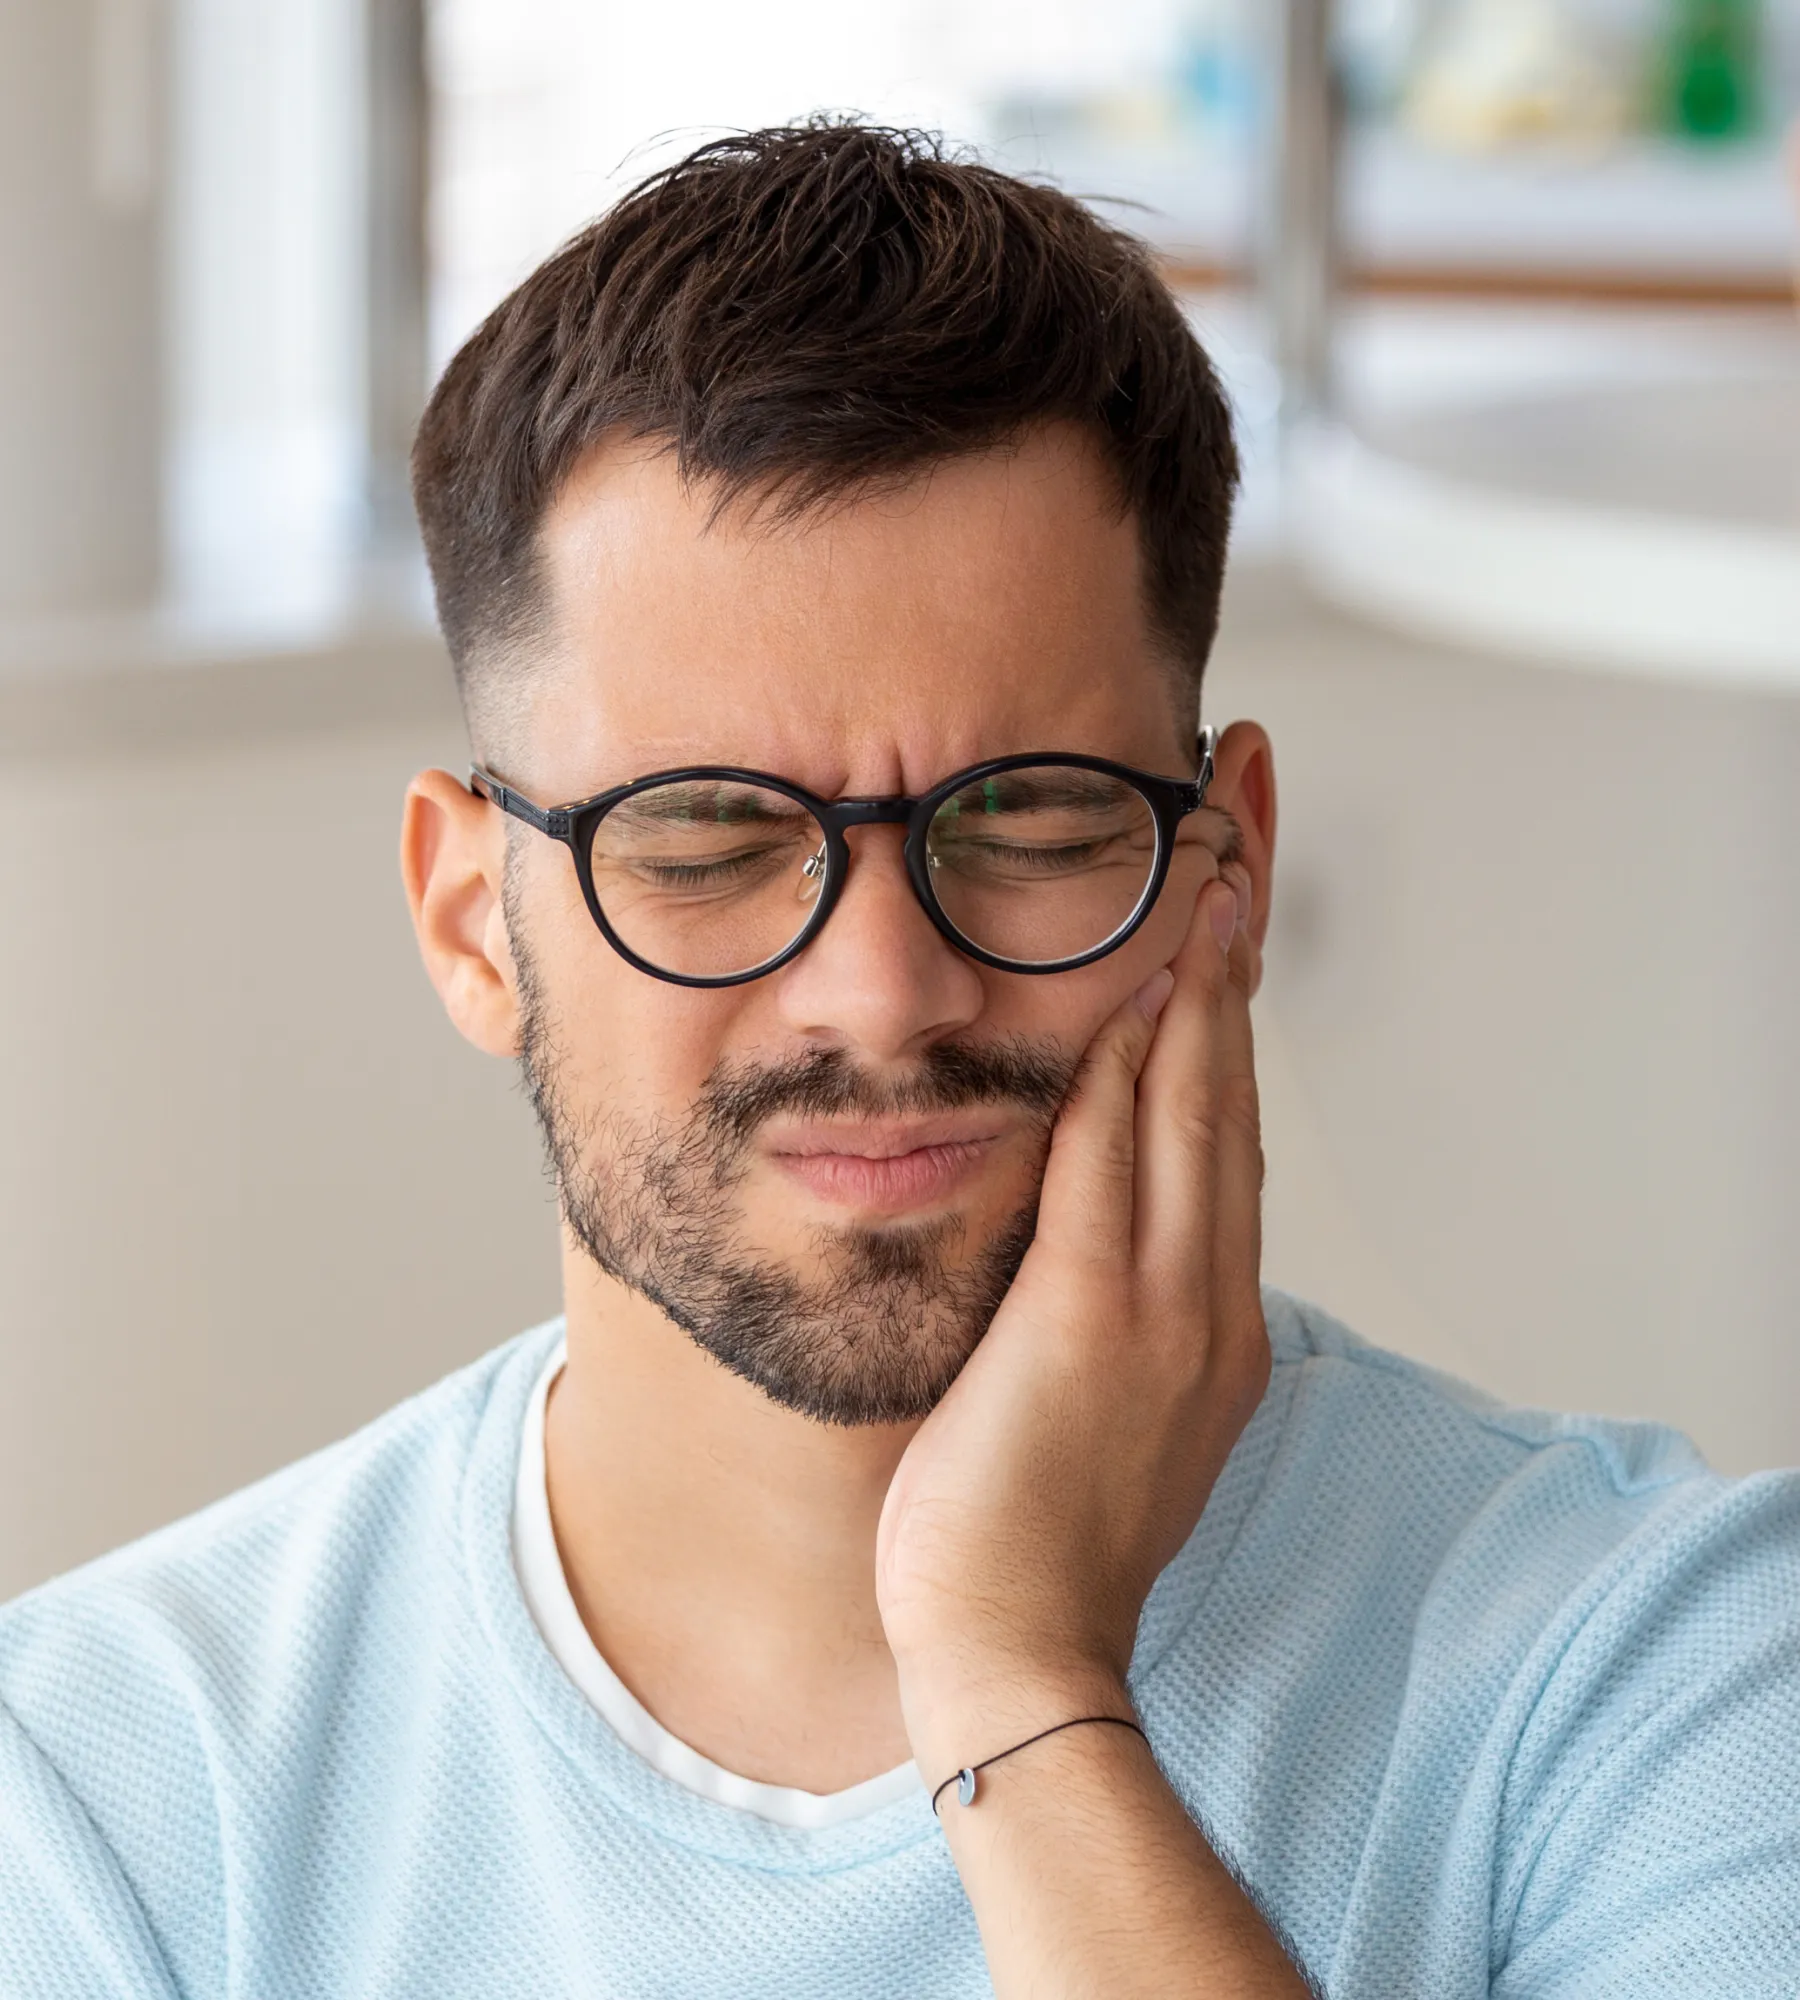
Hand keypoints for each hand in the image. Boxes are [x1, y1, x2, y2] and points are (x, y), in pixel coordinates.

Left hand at [875, 868, 1269, 1761]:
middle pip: (1228, 1092)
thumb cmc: (1030, 1532)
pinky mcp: (1096, 1318)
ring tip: (1209, 864)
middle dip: (1236, 954)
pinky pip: (1115, 1162)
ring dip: (1200, 978)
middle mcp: (1208, 1298)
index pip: (1223, 1132)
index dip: (1230, 1015)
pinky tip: (1140, 981)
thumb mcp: (1094, 1403)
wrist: (1016, 1647)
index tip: (1227, 914)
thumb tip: (1076, 1237)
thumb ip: (1102, 1306)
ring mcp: (1165, 1307)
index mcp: (1209, 1318)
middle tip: (1240, 834)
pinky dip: (1133, 1062)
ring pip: (1193, 1107)